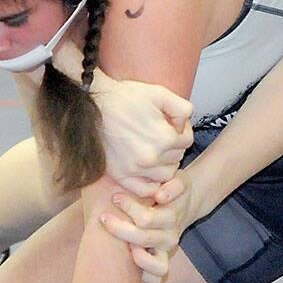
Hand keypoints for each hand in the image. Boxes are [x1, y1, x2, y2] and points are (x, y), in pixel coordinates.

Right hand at [92, 68, 193, 194]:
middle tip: (160, 134)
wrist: (95, 105)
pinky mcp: (121, 175)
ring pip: (165, 175)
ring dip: (164, 164)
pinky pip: (145, 190)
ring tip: (154, 150)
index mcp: (164, 138)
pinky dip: (150, 184)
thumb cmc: (125, 97)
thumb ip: (182, 108)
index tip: (171, 123)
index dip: (181, 130)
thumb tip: (184, 125)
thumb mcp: (160, 93)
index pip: (187, 141)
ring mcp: (135, 169)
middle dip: (173, 146)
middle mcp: (151, 158)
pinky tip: (147, 170)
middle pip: (177, 158)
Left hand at [99, 172, 194, 282]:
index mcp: (171, 217)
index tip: (115, 197)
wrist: (185, 204)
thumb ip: (173, 185)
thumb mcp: (177, 180)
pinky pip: (157, 278)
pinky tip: (129, 264)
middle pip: (143, 239)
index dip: (129, 208)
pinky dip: (145, 277)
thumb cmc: (172, 189)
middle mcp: (170, 237)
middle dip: (119, 229)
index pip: (147, 219)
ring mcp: (166, 251)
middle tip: (103, 217)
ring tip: (120, 245)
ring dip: (136, 258)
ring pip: (154, 265)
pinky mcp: (162, 262)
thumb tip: (160, 196)